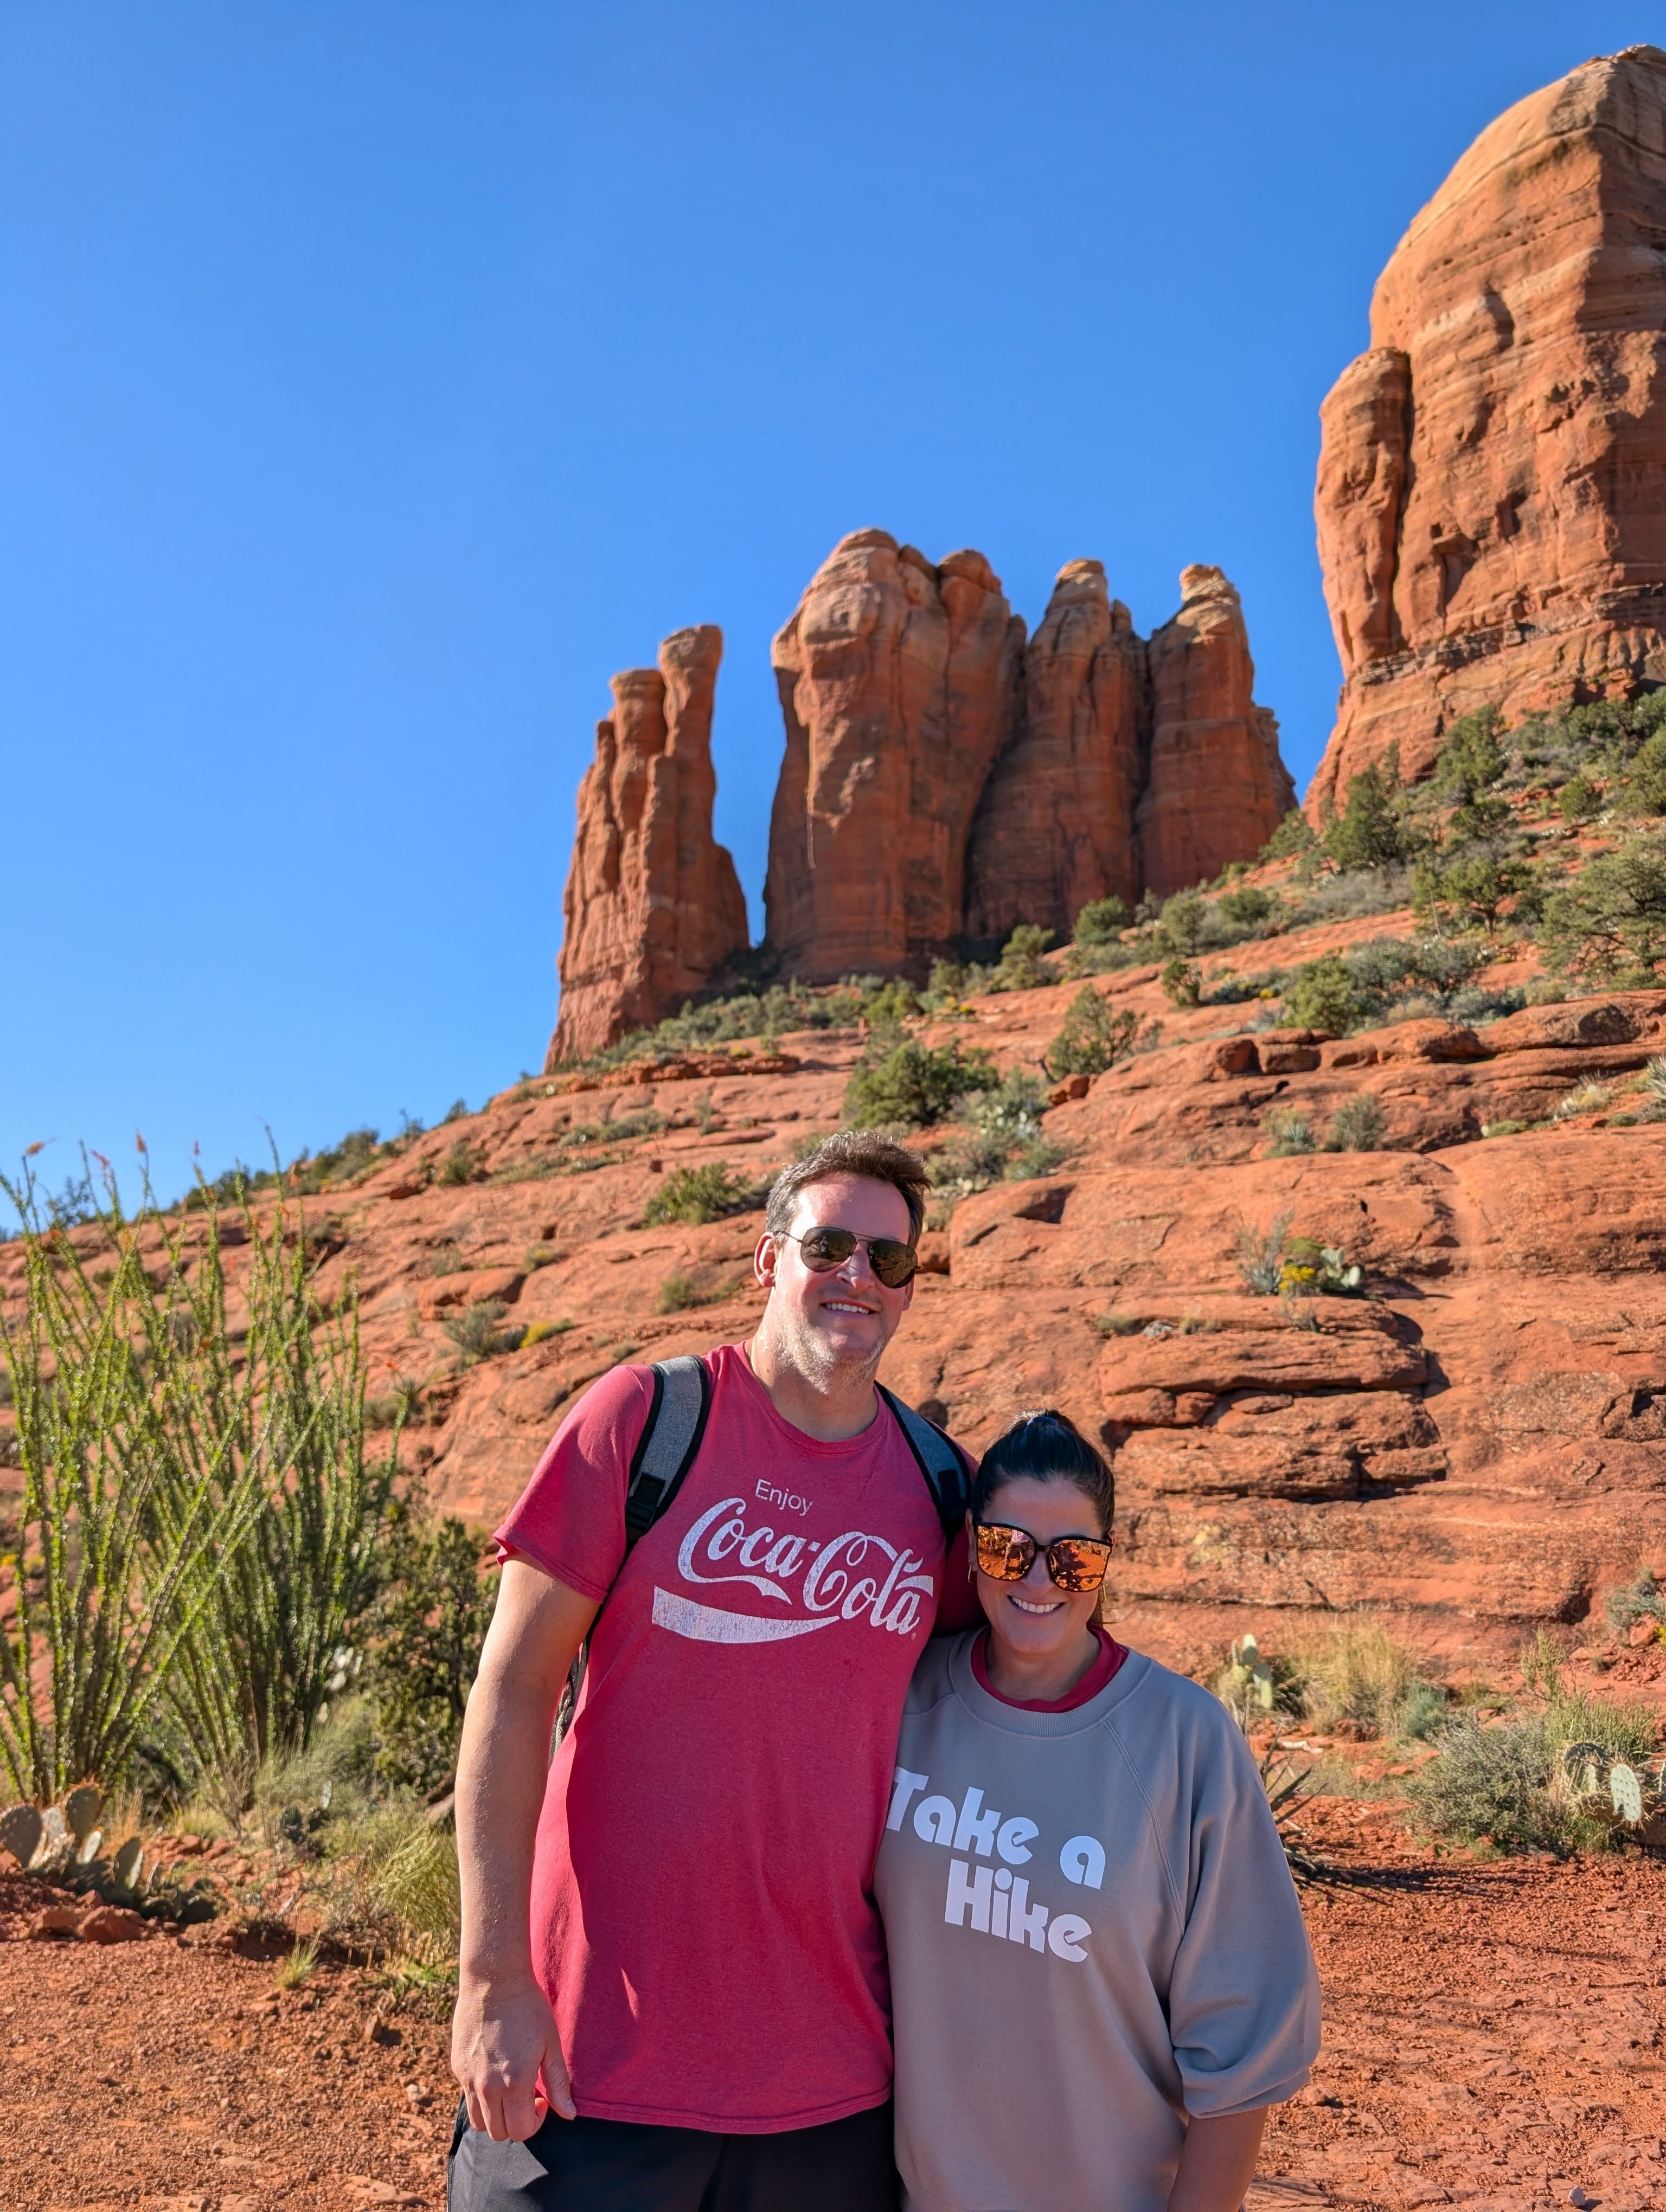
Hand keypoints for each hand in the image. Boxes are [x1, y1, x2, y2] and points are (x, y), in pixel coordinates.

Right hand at [451, 1969, 574, 2139]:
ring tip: (509, 2090)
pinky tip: (494, 2073)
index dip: (534, 2123)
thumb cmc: (529, 2008)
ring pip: (479, 2122)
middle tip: (527, 2097)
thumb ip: (558, 2083)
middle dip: (515, 2124)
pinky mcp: (457, 2067)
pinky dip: (481, 2098)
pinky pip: (467, 2098)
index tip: (540, 2100)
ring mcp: (468, 2078)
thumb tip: (568, 2114)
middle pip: (498, 2133)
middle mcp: (488, 2086)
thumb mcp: (551, 2044)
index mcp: (514, 2082)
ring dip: (496, 2116)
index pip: (520, 2131)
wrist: (494, 1980)